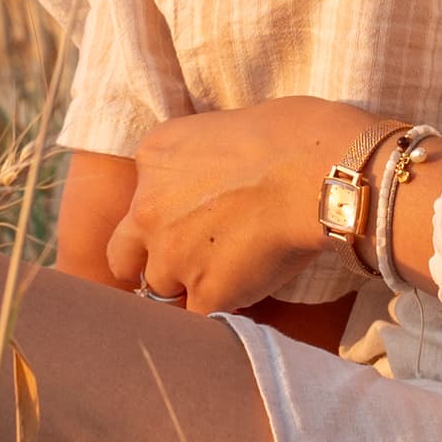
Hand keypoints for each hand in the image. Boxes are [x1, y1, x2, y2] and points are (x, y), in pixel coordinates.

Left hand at [109, 96, 388, 314]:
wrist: (317, 170)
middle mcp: (148, 208)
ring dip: (188, 288)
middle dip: (148, 262)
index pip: (140, 201)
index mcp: (153, 157)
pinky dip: (221, 308)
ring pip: (160, 291)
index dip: (165, 216)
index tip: (193, 219)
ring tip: (230, 277)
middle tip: (184, 264)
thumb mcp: (221, 126)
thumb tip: (216, 183)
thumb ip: (199, 162)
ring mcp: (172, 255)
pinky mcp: (205, 292)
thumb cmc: (293, 136)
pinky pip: (201, 315)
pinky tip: (247, 294)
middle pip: (124, 256)